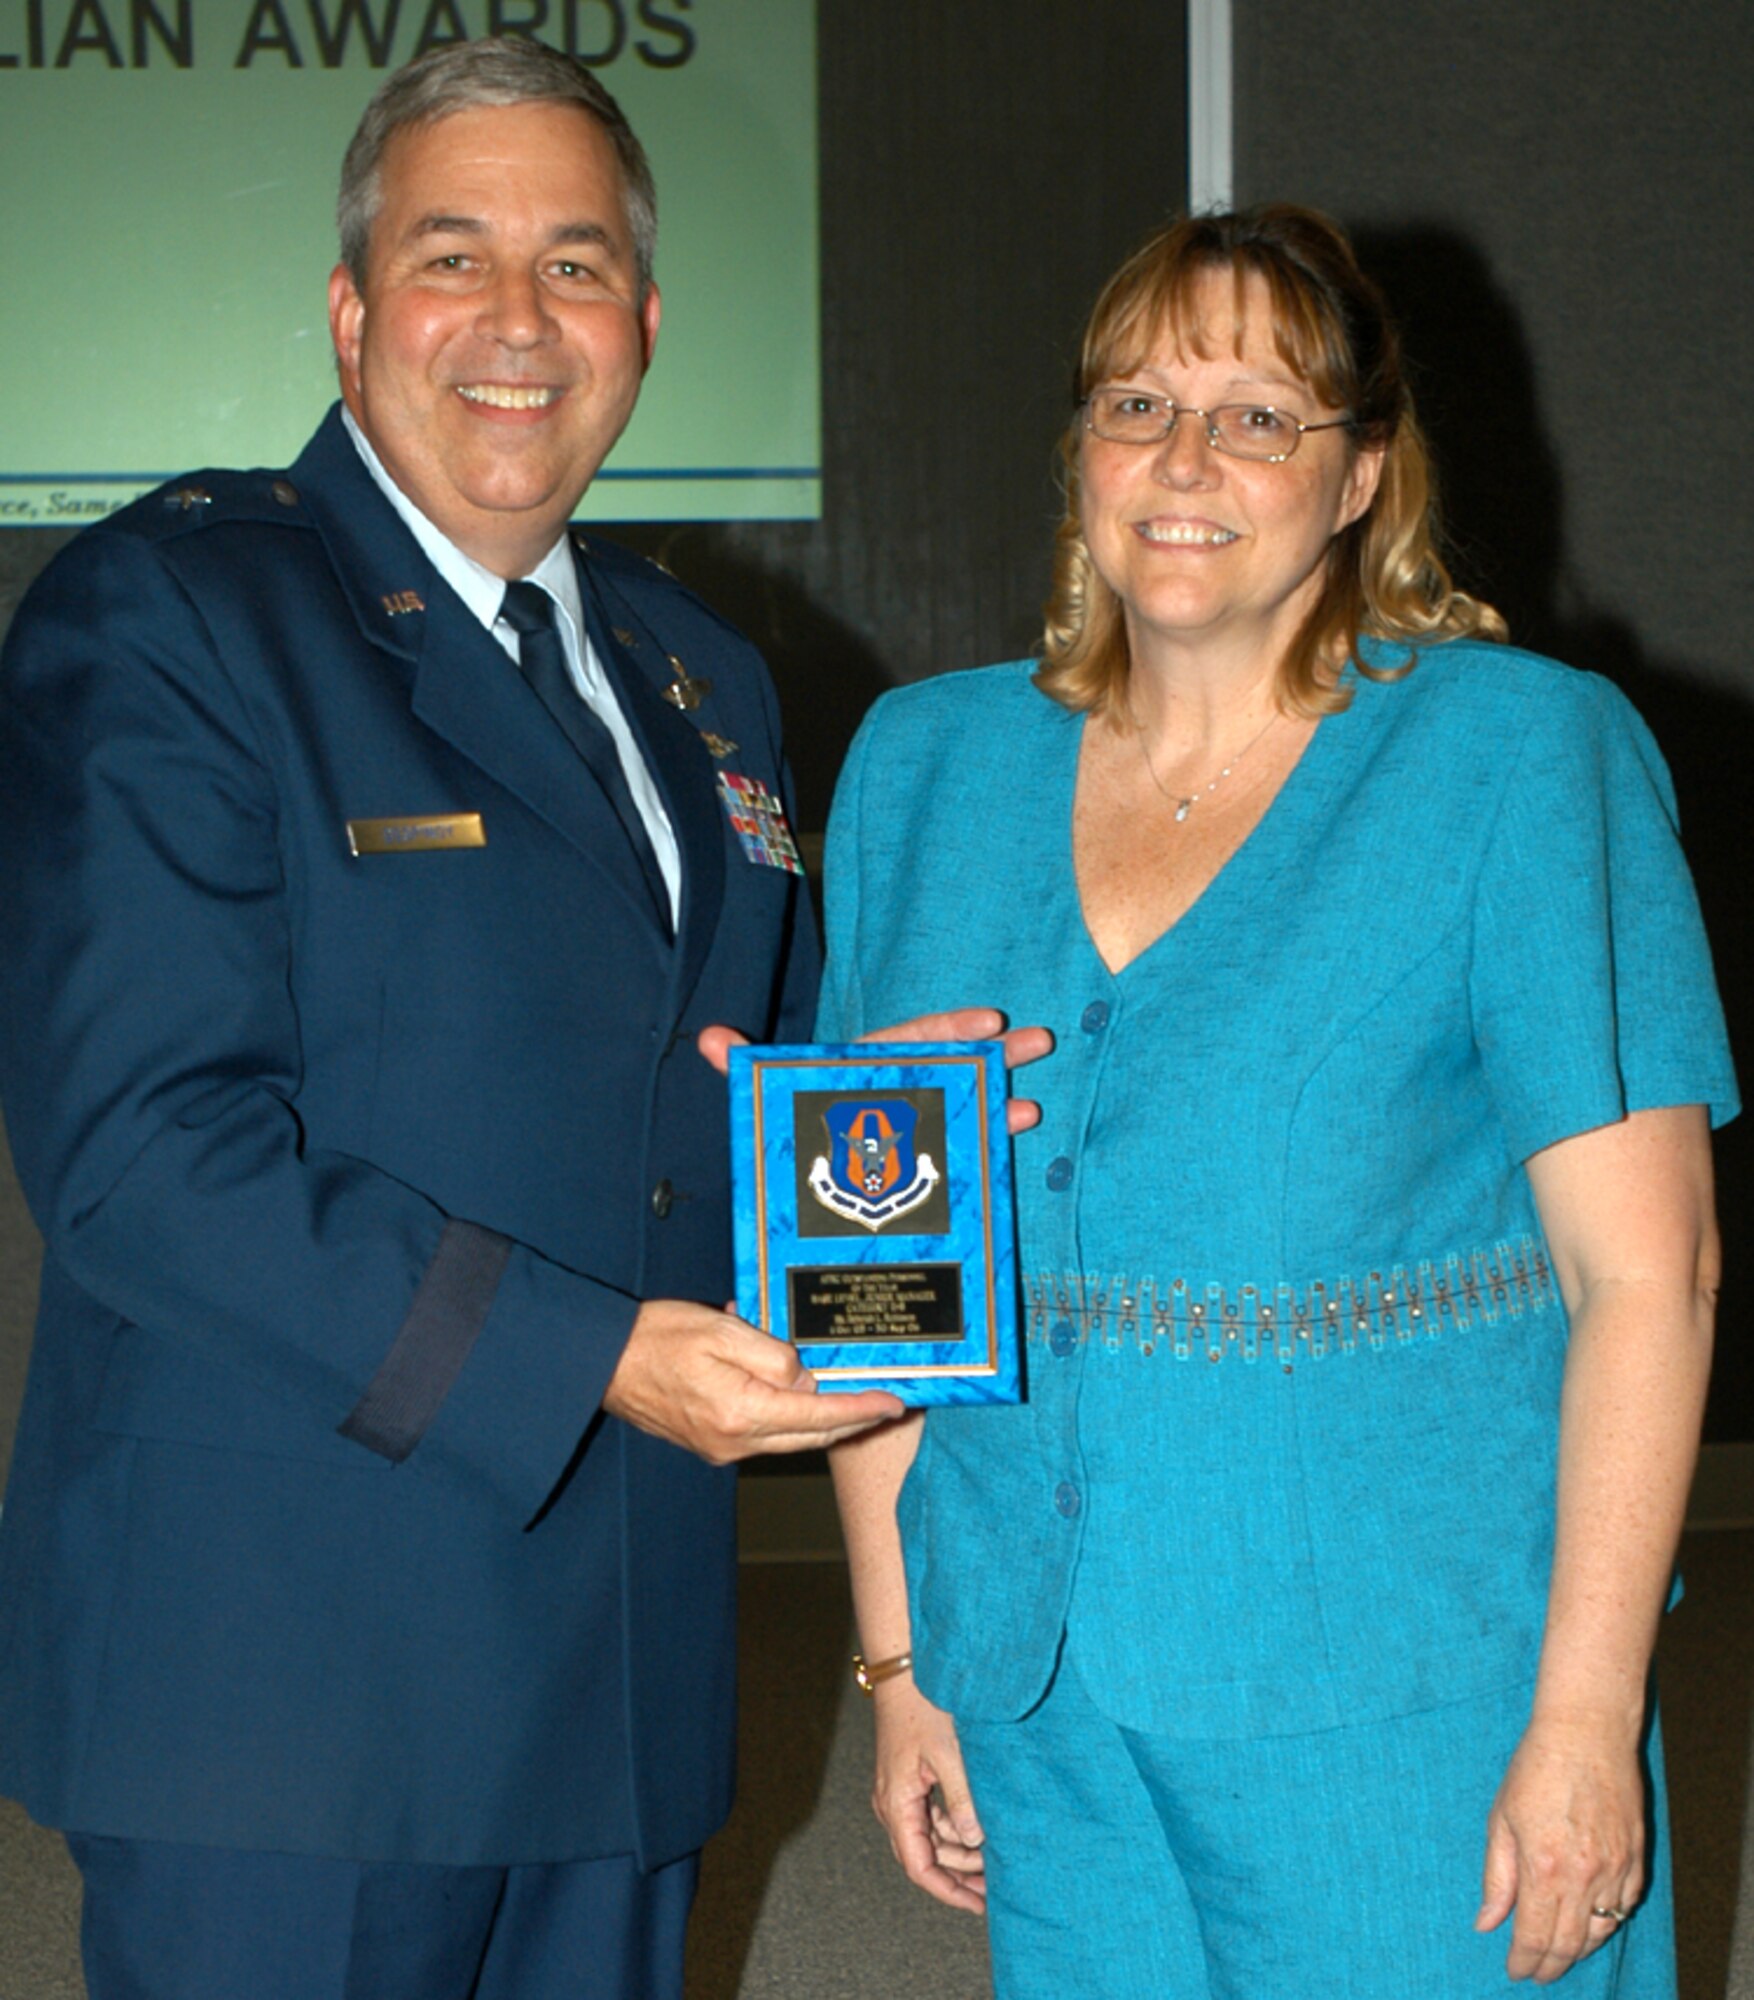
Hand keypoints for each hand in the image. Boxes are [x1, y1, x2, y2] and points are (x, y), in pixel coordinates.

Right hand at [603, 1299, 903, 1461]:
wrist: (602, 1362)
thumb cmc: (657, 1337)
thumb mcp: (723, 1329)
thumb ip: (773, 1355)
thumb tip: (805, 1377)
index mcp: (741, 1412)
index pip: (819, 1415)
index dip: (861, 1409)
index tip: (893, 1404)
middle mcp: (735, 1442)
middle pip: (810, 1436)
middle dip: (852, 1421)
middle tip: (885, 1406)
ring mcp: (721, 1448)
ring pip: (789, 1438)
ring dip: (822, 1420)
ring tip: (852, 1398)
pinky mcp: (710, 1444)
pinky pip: (764, 1434)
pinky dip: (790, 1417)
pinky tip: (799, 1394)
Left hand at [698, 1009, 1053, 1135]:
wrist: (786, 1208)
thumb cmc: (780, 1140)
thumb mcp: (763, 1103)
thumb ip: (743, 1071)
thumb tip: (711, 1037)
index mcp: (862, 1073)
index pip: (909, 1042)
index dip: (949, 1030)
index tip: (989, 1023)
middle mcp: (895, 1097)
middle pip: (951, 1066)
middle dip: (996, 1055)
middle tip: (1040, 1042)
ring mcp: (913, 1133)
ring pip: (963, 1109)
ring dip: (1000, 1102)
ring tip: (1031, 1108)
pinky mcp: (920, 1170)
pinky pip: (958, 1152)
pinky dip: (986, 1144)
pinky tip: (1010, 1142)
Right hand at [869, 1676, 986, 1912]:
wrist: (904, 1668)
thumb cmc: (922, 1705)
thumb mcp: (948, 1754)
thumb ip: (962, 1801)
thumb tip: (975, 1841)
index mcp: (896, 1804)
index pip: (919, 1867)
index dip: (948, 1891)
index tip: (978, 1905)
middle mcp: (892, 1804)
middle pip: (926, 1856)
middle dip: (960, 1873)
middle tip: (997, 1881)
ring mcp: (899, 1792)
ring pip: (931, 1837)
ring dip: (960, 1849)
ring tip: (995, 1855)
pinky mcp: (909, 1779)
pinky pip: (931, 1816)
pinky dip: (955, 1825)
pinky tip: (979, 1827)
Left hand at [1475, 1713, 1646, 1981]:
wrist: (1587, 1732)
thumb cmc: (1535, 1768)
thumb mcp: (1501, 1818)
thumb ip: (1496, 1876)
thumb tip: (1487, 1922)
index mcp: (1544, 1868)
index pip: (1535, 1936)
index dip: (1524, 1960)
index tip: (1514, 1971)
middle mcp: (1584, 1876)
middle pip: (1570, 1943)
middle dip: (1551, 1965)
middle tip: (1536, 1973)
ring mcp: (1615, 1870)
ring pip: (1601, 1931)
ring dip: (1579, 1950)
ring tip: (1560, 1956)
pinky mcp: (1636, 1858)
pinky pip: (1624, 1908)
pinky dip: (1607, 1925)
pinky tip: (1592, 1926)